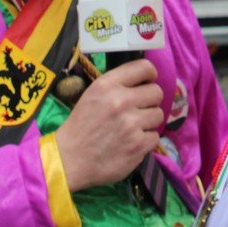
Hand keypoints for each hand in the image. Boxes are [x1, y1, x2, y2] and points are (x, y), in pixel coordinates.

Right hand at [54, 59, 163, 192]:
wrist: (69, 159)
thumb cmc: (81, 126)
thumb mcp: (92, 95)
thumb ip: (117, 85)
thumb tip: (144, 82)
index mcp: (108, 85)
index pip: (144, 67)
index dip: (150, 74)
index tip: (148, 82)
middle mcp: (121, 101)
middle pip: (157, 92)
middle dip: (150, 101)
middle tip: (139, 110)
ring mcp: (131, 124)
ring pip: (158, 115)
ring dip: (148, 122)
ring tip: (133, 128)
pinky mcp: (138, 145)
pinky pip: (155, 136)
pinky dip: (145, 141)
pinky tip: (131, 143)